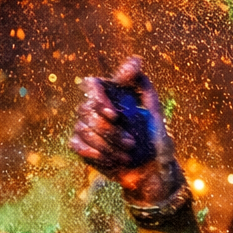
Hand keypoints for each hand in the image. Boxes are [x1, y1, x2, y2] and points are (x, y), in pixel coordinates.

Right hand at [69, 56, 180, 205]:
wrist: (151, 172)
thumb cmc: (156, 141)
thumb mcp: (156, 112)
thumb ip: (144, 86)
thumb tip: (134, 60)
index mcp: (112, 97)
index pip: (91, 84)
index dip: (98, 98)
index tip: (115, 115)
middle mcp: (96, 109)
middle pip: (86, 110)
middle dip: (110, 131)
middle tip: (132, 144)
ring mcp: (86, 127)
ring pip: (82, 129)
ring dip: (108, 146)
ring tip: (128, 155)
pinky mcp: (82, 146)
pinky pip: (77, 144)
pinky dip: (96, 153)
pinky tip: (113, 160)